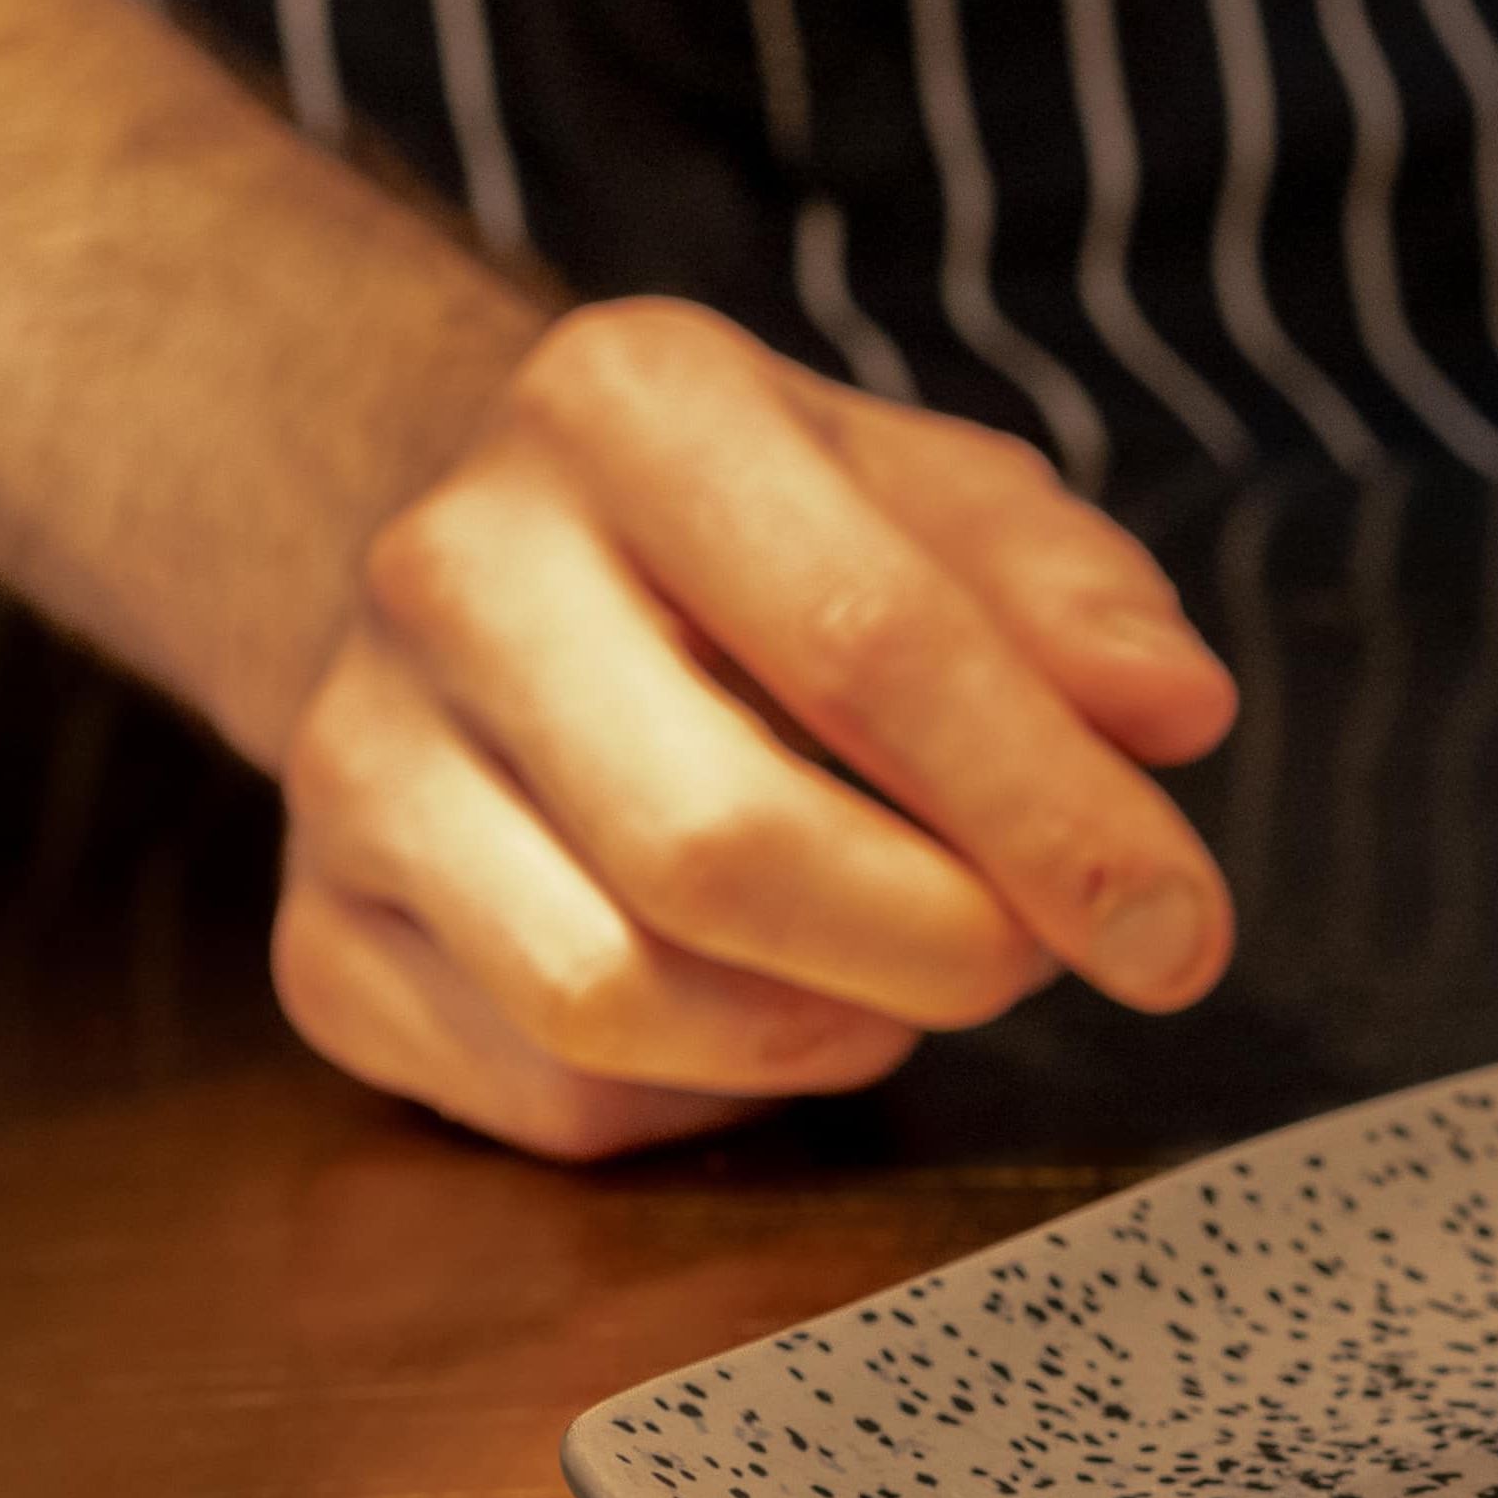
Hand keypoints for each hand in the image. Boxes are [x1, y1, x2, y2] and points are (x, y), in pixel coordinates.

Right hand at [270, 300, 1237, 1161]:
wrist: (485, 561)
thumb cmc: (761, 533)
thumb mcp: (931, 490)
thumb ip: (1068, 593)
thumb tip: (1171, 714)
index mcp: (628, 404)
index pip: (866, 639)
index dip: (1050, 811)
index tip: (1182, 927)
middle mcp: (453, 567)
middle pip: (721, 843)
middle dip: (940, 944)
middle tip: (1044, 959)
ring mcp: (353, 759)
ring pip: (615, 996)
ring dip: (828, 1029)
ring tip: (914, 964)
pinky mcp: (315, 936)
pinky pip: (550, 1091)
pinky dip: (713, 1093)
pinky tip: (773, 1003)